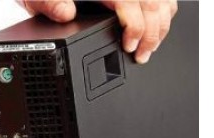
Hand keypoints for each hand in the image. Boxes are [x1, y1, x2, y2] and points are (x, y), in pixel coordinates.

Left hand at [21, 0, 177, 63]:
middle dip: (152, 32)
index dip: (135, 26)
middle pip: (151, 2)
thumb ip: (50, 4)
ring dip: (160, 23)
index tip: (130, 47)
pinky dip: (163, 11)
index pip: (129, 2)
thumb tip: (65, 13)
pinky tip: (156, 28)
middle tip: (142, 56)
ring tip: (150, 46)